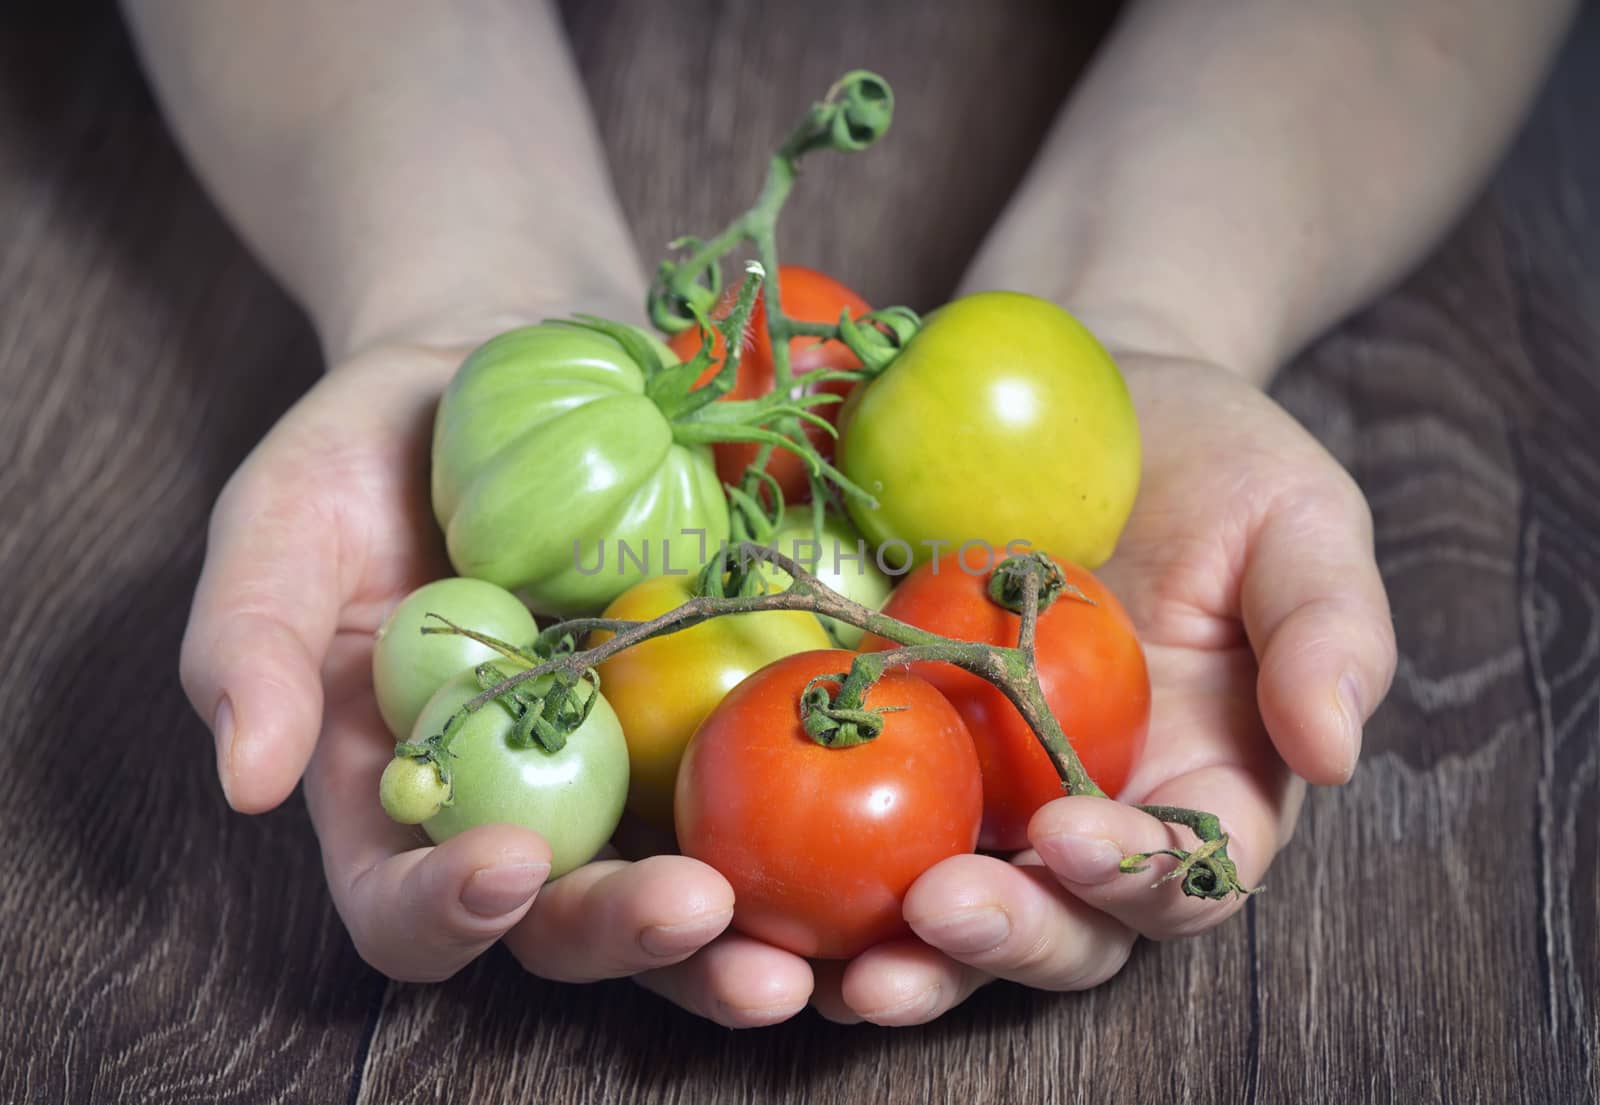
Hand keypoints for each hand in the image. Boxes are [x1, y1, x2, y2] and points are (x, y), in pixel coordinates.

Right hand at [181, 339, 803, 1020]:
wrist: (499, 361)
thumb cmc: (365, 450)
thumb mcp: (279, 522)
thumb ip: (246, 644)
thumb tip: (248, 783)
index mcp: (399, 797)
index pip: (406, 905)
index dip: (446, 914)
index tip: (503, 868)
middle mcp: (523, 808)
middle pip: (568, 921)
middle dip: (630, 937)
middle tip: (700, 918)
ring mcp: (631, 767)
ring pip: (686, 882)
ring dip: (744, 931)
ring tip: (810, 950)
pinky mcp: (720, 706)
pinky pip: (774, 775)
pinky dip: (821, 811)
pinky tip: (881, 803)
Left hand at [807, 353, 1396, 1024]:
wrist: (1091, 395)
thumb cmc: (1216, 462)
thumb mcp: (1299, 523)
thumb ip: (1329, 632)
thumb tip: (1336, 752)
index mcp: (1204, 787)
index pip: (1184, 873)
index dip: (1134, 877)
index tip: (1073, 836)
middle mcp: (1095, 815)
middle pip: (1064, 925)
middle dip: (1007, 937)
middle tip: (938, 913)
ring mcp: (992, 793)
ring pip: (954, 913)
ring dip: (905, 953)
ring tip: (844, 967)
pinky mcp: (901, 749)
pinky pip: (859, 830)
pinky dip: (822, 878)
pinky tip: (761, 889)